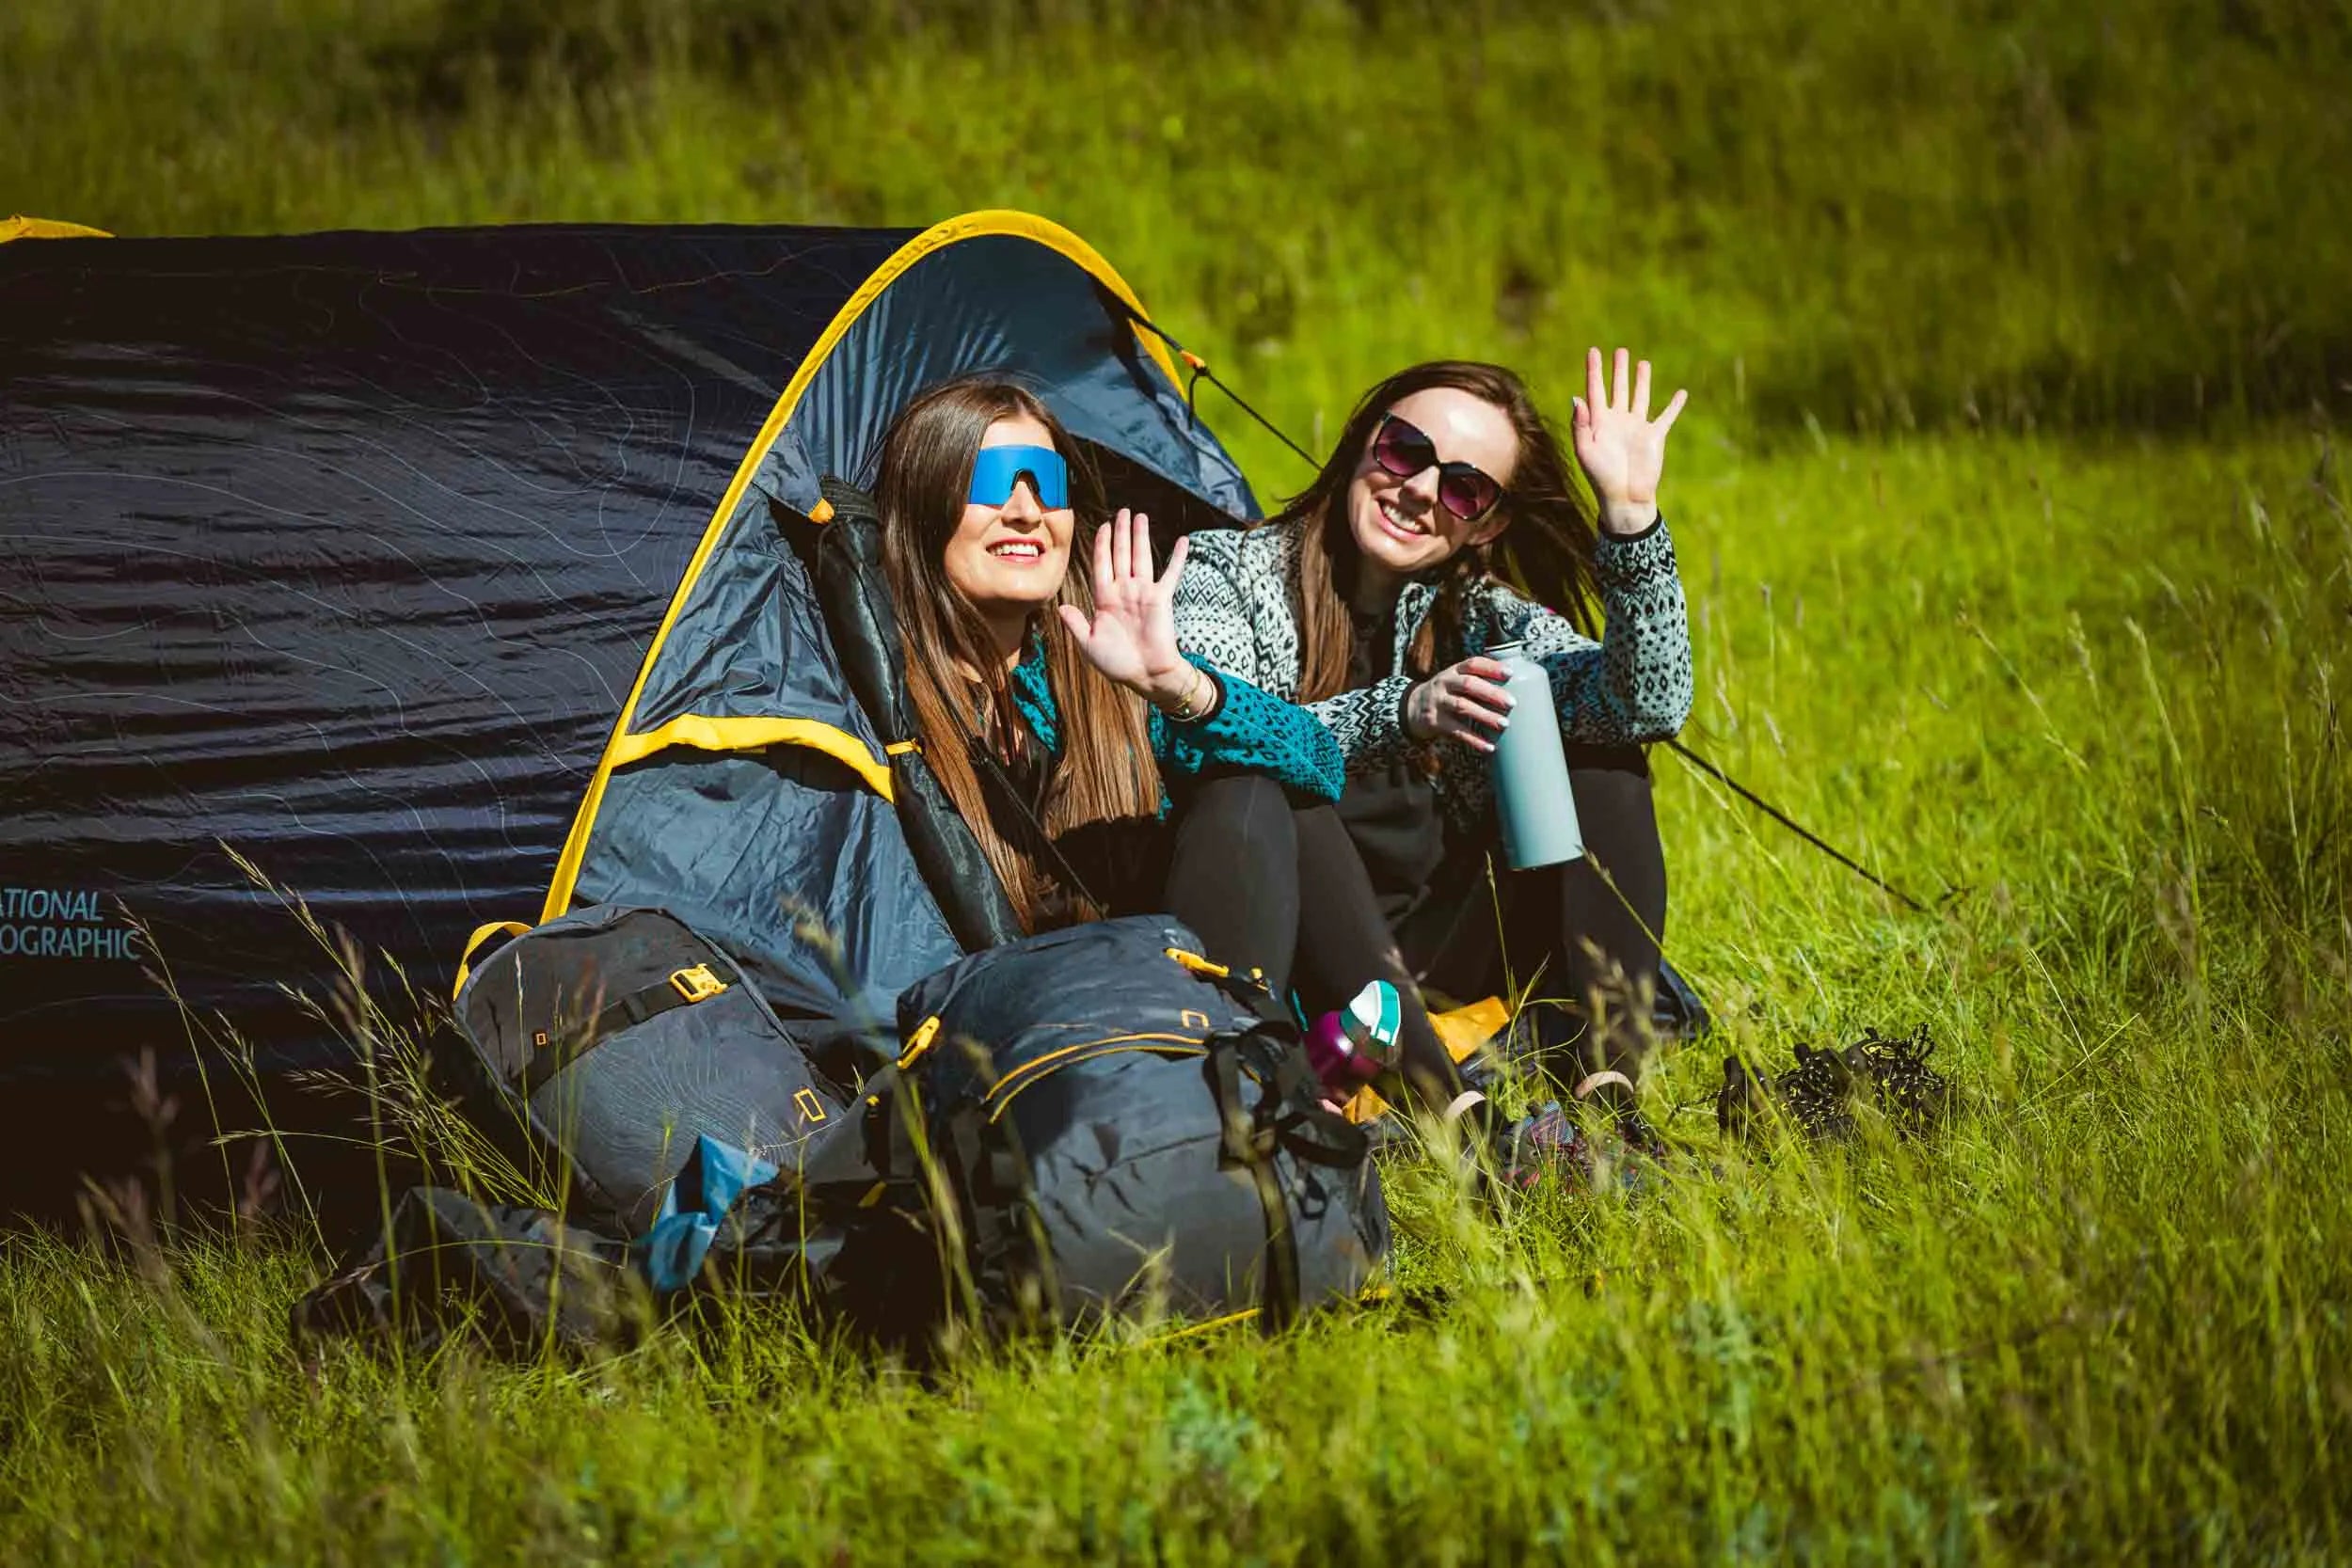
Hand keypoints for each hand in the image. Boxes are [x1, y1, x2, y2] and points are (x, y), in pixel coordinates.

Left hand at [1056, 509, 1197, 707]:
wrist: (1146, 675)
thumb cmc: (1117, 663)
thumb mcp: (1089, 645)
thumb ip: (1076, 624)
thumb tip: (1061, 607)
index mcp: (1104, 599)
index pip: (1101, 564)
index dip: (1101, 545)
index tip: (1102, 527)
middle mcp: (1124, 591)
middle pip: (1120, 554)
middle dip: (1120, 532)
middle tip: (1122, 511)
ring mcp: (1143, 592)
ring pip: (1140, 557)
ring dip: (1140, 536)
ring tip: (1140, 515)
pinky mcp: (1161, 598)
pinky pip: (1171, 573)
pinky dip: (1177, 557)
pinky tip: (1183, 540)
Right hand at [1402, 656, 1514, 753]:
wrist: (1411, 707)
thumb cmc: (1445, 694)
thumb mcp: (1455, 681)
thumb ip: (1477, 681)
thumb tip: (1517, 688)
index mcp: (1453, 671)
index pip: (1473, 664)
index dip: (1491, 667)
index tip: (1510, 673)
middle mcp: (1444, 683)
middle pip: (1468, 685)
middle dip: (1491, 693)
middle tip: (1512, 703)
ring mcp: (1438, 702)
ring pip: (1462, 706)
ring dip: (1485, 715)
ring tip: (1504, 724)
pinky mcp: (1435, 722)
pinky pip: (1456, 731)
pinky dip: (1474, 740)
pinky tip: (1489, 746)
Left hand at [1571, 346, 1687, 536]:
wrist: (1624, 496)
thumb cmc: (1600, 476)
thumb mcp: (1585, 450)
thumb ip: (1580, 425)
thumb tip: (1577, 398)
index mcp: (1598, 422)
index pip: (1595, 390)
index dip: (1594, 370)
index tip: (1593, 351)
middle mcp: (1617, 421)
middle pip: (1618, 389)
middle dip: (1619, 370)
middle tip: (1620, 351)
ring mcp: (1636, 427)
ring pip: (1640, 397)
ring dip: (1641, 380)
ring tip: (1642, 362)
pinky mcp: (1654, 435)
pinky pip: (1667, 416)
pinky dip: (1675, 405)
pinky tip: (1682, 393)